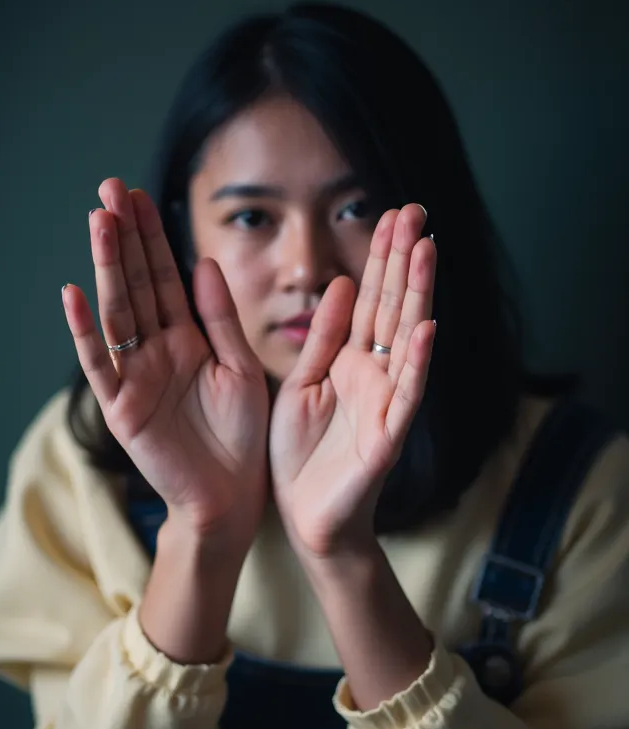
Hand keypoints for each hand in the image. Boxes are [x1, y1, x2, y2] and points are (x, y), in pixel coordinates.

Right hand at [62, 178, 268, 547]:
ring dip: (106, 268)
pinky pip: (100, 364)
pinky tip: (73, 292)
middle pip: (136, 284)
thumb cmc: (243, 435)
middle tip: (109, 189)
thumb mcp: (240, 367)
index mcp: (187, 337)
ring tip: (98, 222)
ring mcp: (135, 376)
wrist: (235, 496)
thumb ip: (221, 319)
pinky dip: (84, 331)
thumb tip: (202, 262)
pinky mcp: (122, 407)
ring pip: (117, 312)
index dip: (153, 238)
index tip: (138, 194)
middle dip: (124, 238)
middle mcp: (156, 349)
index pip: (165, 277)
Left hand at [270, 204, 435, 557]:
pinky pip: (405, 395)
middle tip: (416, 211)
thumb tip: (345, 283)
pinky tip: (426, 329)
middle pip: (392, 307)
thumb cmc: (300, 453)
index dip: (381, 257)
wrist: (306, 517)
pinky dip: (415, 363)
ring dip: (417, 296)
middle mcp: (375, 373)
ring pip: (406, 340)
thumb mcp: (302, 383)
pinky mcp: (388, 437)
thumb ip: (323, 338)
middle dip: (403, 260)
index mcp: (350, 359)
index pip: (371, 298)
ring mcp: (386, 402)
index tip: (392, 214)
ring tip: (427, 251)